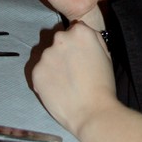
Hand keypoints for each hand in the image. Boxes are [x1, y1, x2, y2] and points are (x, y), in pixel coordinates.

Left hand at [32, 21, 116, 137]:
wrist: (92, 112)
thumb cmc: (103, 84)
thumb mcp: (106, 53)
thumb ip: (92, 38)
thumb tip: (81, 32)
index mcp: (80, 31)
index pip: (75, 29)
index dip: (78, 44)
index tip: (82, 56)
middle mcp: (60, 38)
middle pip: (59, 40)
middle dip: (64, 51)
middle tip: (73, 69)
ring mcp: (46, 55)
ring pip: (48, 56)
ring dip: (54, 64)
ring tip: (65, 82)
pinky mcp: (36, 71)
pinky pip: (40, 71)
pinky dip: (46, 78)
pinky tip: (58, 89)